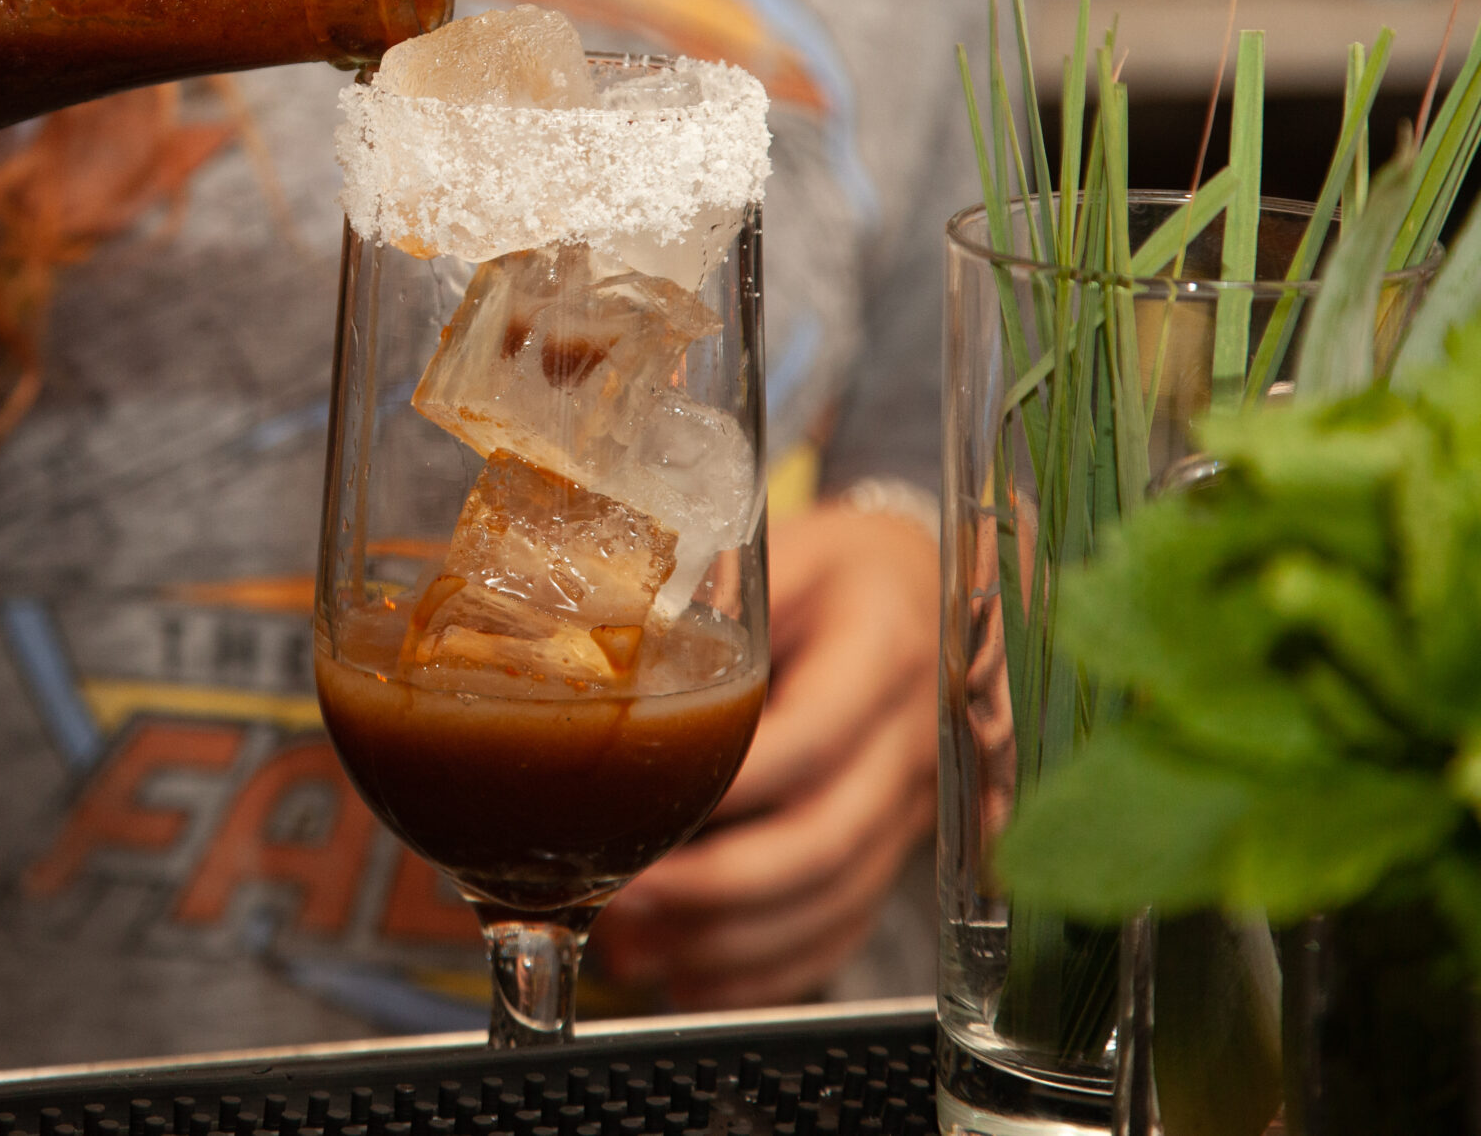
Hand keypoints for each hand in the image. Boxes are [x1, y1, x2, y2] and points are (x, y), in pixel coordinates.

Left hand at [593, 500, 938, 1006]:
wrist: (928, 591)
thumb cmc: (839, 568)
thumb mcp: (787, 551)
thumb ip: (711, 591)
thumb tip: (601, 627)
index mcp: (880, 651)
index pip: (804, 741)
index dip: (722, 788)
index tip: (639, 810)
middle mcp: (910, 739)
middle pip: (821, 840)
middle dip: (716, 888)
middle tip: (624, 901)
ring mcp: (914, 804)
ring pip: (832, 899)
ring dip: (731, 940)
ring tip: (639, 947)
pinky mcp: (900, 847)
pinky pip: (845, 924)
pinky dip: (772, 967)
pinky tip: (699, 979)